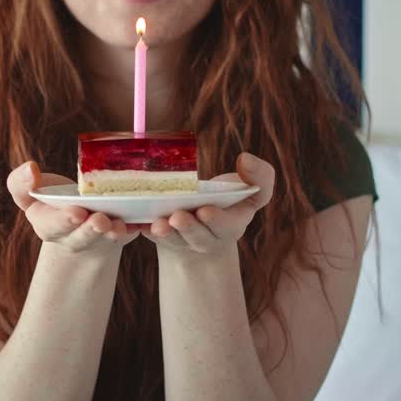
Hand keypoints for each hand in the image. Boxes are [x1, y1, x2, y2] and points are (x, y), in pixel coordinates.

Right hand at [8, 161, 139, 253]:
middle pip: (82, 237)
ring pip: (107, 239)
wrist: (80, 219)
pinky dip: (137, 228)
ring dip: (113, 232)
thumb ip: (20, 184)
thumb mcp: (32, 193)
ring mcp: (99, 239)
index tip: (76, 212)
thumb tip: (30, 168)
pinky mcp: (122, 234)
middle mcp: (74, 237)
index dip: (63, 220)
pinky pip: (131, 233)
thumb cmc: (54, 201)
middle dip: (90, 230)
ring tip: (119, 225)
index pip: (52, 225)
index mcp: (49, 226)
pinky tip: (143, 221)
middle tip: (100, 220)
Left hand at [141, 153, 275, 256]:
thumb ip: (261, 176)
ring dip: (166, 233)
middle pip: (199, 237)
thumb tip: (245, 158)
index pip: (228, 225)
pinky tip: (139, 223)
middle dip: (189, 228)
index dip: (218, 220)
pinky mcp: (163, 240)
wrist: (205, 223)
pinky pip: (153, 237)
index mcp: (232, 225)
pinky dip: (145, 231)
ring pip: (175, 240)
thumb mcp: (251, 189)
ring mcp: (184, 241)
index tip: (205, 210)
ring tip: (158, 224)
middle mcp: (208, 238)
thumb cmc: (229, 201)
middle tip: (178, 217)